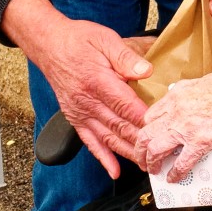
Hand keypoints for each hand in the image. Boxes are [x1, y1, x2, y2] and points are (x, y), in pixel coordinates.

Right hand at [1, 0, 152, 178]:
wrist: (49, 45)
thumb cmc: (79, 40)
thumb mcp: (105, 39)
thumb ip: (126, 56)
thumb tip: (146, 70)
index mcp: (97, 81)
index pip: (126, 106)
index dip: (145, 119)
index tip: (162, 129)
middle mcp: (87, 101)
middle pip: (119, 126)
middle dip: (141, 142)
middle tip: (161, 153)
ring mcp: (80, 112)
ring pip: (107, 138)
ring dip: (127, 153)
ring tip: (145, 165)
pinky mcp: (75, 118)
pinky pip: (89, 142)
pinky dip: (103, 158)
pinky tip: (114, 171)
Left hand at [134, 63, 211, 181]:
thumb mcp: (207, 80)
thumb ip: (193, 89)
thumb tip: (190, 93)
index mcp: (179, 95)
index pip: (151, 115)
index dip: (148, 129)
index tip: (150, 136)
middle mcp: (177, 112)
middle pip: (146, 134)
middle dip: (141, 149)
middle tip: (144, 158)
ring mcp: (187, 128)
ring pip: (155, 150)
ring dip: (152, 163)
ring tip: (154, 171)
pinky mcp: (200, 143)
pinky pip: (181, 163)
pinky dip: (175, 174)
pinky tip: (175, 179)